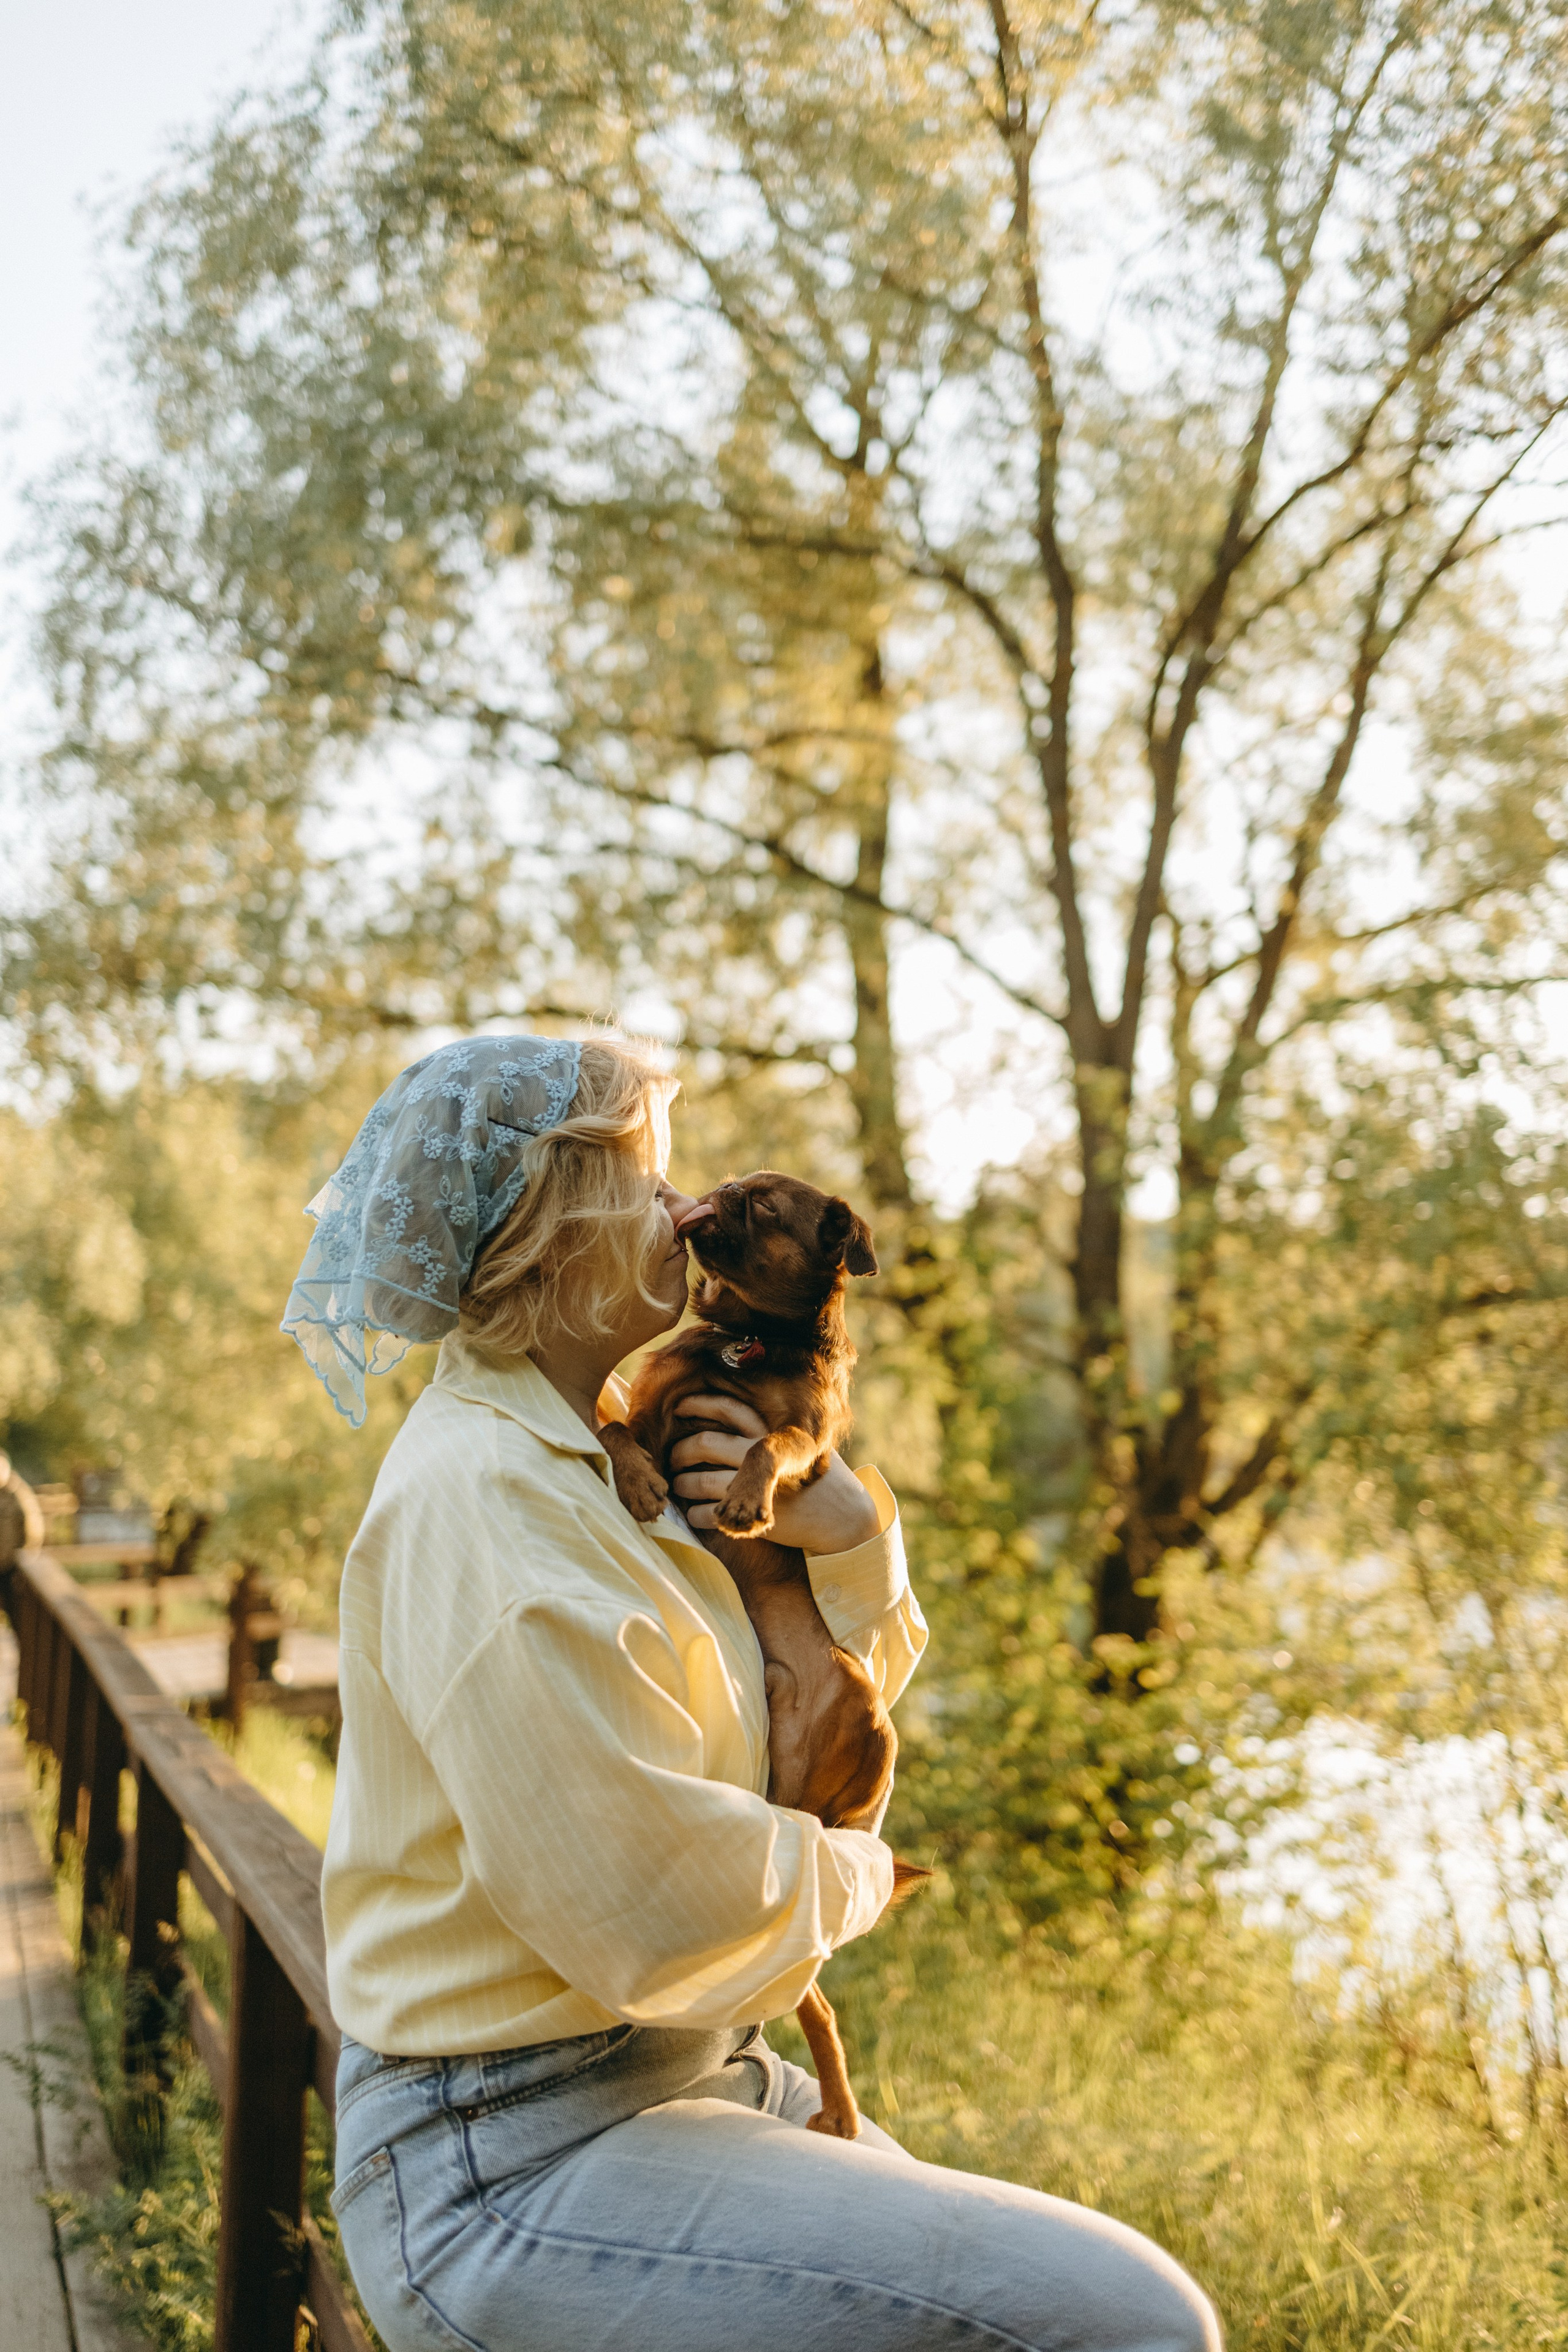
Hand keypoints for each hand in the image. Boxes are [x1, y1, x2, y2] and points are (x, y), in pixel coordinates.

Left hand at [669, 1395, 881, 1553]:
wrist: (841, 1516)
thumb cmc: (813, 1477)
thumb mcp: (797, 1444)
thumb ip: (765, 1432)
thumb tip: (719, 1422)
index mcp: (770, 1430)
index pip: (726, 1408)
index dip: (697, 1405)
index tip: (679, 1409)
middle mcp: (761, 1452)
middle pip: (703, 1443)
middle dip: (679, 1452)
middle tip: (673, 1458)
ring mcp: (755, 1485)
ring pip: (698, 1481)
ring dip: (681, 1485)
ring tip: (679, 1486)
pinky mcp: (752, 1515)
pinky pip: (707, 1514)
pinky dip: (694, 1515)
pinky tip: (694, 1514)